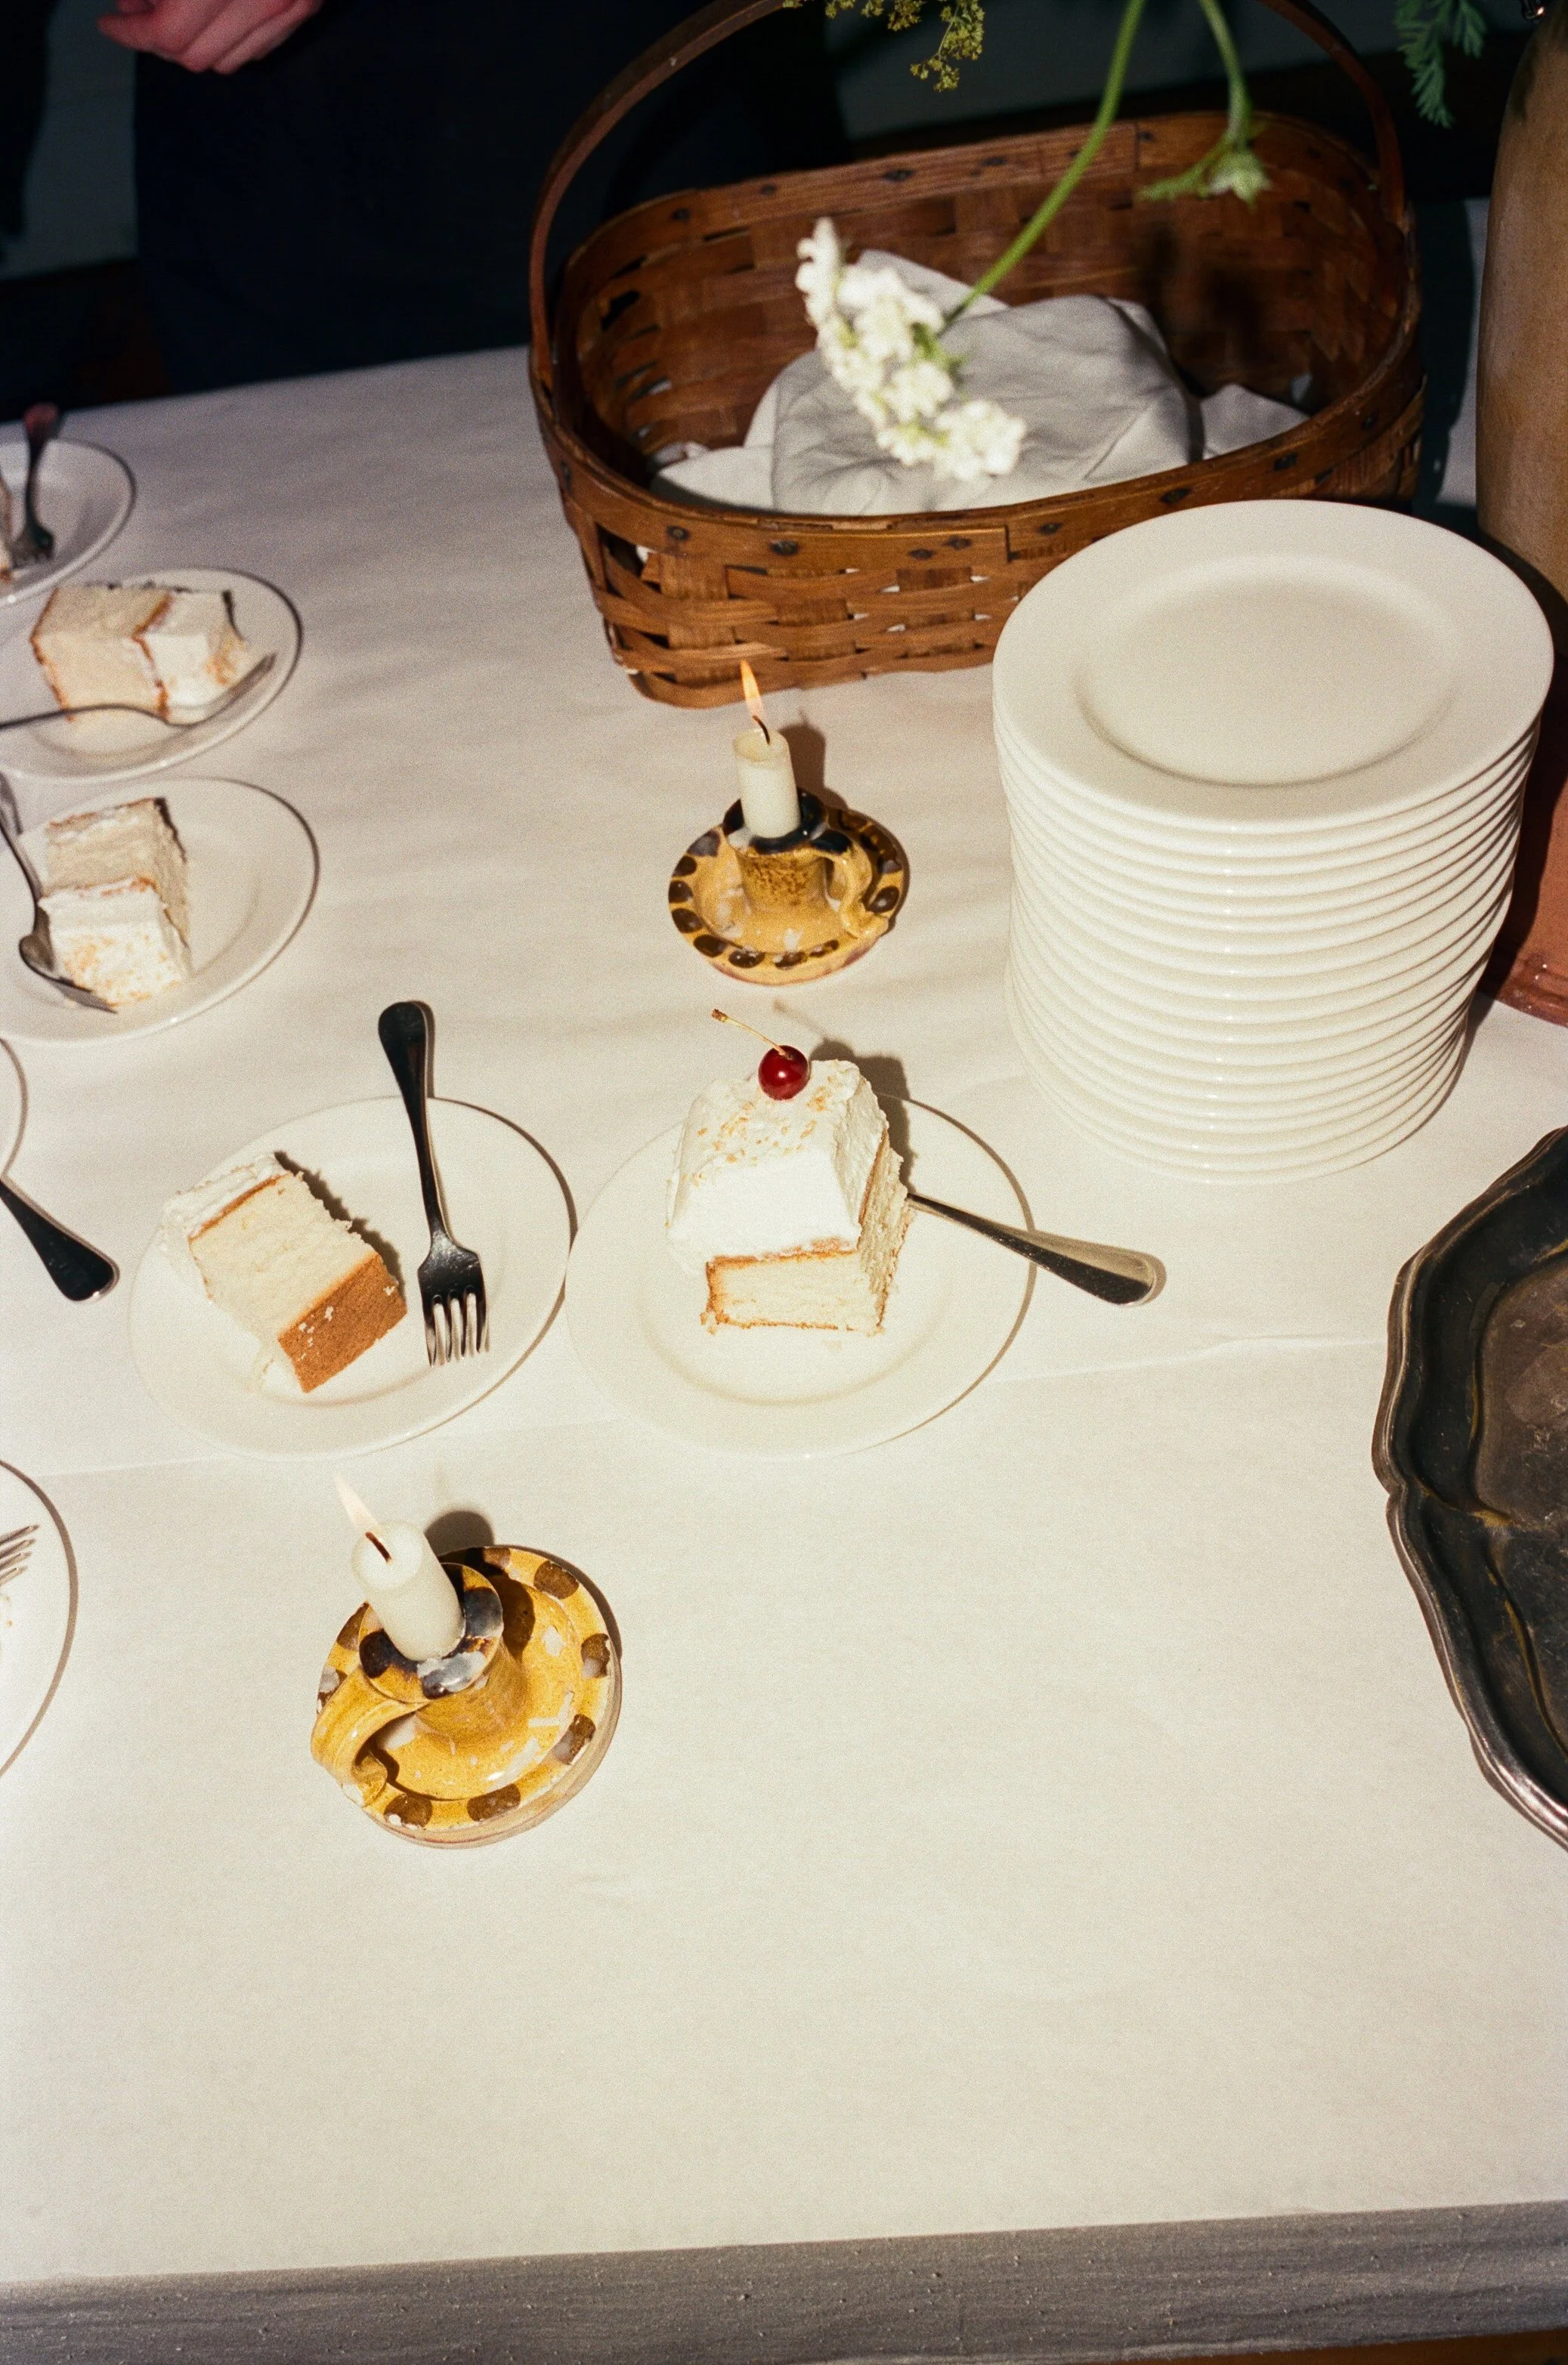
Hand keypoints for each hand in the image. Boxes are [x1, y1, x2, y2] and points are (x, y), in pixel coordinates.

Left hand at [98, 0, 322, 73]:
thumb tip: (136, 4)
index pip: (167, 33)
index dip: (131, 32)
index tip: (111, 24)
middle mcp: (259, 3)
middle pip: (194, 57)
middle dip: (157, 42)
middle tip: (137, 13)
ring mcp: (286, 10)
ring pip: (226, 60)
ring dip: (192, 46)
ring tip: (171, 14)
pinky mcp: (303, 8)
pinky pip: (258, 47)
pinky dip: (229, 41)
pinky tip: (214, 15)